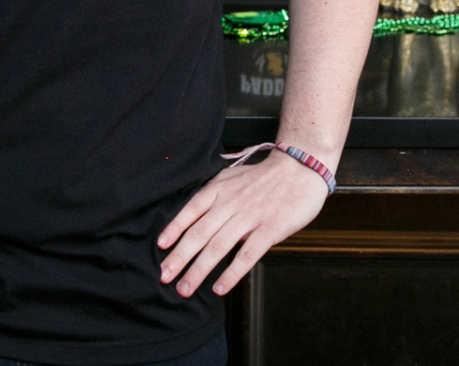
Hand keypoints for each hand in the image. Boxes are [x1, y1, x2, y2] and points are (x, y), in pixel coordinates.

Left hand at [156, 151, 328, 297]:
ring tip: (184, 289)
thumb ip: (213, 196)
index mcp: (218, 189)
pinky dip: (231, 273)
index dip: (174, 229)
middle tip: (164, 276)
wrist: (298, 170)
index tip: (160, 247)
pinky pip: (247, 255)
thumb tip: (192, 217)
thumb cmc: (262, 178)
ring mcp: (249, 217)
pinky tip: (219, 287)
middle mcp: (229, 203)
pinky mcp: (270, 229)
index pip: (190, 211)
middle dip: (179, 257)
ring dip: (198, 270)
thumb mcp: (231, 178)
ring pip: (218, 247)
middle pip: (199, 233)